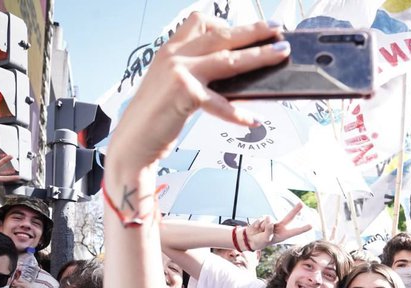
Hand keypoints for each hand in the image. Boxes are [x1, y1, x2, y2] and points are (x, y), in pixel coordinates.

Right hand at [106, 16, 289, 177]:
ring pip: (228, 60)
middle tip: (276, 31)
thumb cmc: (153, 118)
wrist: (132, 142)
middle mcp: (174, 55)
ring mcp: (179, 73)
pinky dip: (238, 113)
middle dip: (252, 31)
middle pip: (221, 35)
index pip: (200, 23)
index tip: (247, 28)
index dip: (226, 23)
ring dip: (258, 56)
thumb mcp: (171, 86)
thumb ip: (196, 75)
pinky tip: (251, 120)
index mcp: (170, 50)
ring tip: (279, 55)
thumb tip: (231, 76)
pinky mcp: (185, 94)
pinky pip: (221, 102)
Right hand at [247, 203, 311, 250]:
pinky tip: (258, 228)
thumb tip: (270, 220)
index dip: (302, 228)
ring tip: (261, 231)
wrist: (250, 238)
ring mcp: (273, 222)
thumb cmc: (260, 241)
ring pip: (270, 220)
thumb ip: (268, 230)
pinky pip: (263, 218)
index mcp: (283, 235)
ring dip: (264, 226)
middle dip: (295, 210)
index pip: (294, 231)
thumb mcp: (266, 239)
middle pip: (289, 217)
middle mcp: (280, 227)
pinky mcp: (265, 218)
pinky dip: (259, 223)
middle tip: (301, 204)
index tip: (311, 226)